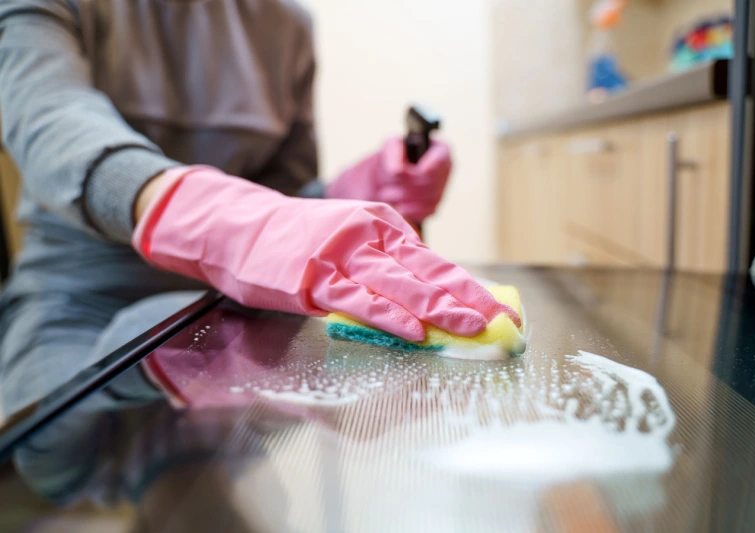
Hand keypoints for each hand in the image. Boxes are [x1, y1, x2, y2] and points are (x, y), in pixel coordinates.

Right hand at [132, 166, 518, 340]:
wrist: (240, 225)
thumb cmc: (297, 240)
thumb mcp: (350, 241)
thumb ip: (385, 267)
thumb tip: (427, 299)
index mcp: (383, 227)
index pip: (436, 262)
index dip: (470, 287)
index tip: (498, 308)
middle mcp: (371, 237)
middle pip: (430, 271)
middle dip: (468, 299)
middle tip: (501, 321)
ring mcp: (344, 256)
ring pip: (401, 284)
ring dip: (439, 307)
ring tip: (471, 326)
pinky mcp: (316, 277)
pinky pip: (359, 300)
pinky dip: (389, 316)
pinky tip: (414, 330)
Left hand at [326, 137, 451, 222]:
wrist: (374, 182)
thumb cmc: (382, 161)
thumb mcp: (387, 148)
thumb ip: (393, 154)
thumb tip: (397, 171)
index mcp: (441, 151)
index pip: (439, 162)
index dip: (416, 171)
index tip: (394, 174)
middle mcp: (445, 170)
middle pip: (427, 184)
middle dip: (400, 187)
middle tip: (383, 187)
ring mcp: (441, 190)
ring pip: (423, 201)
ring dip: (398, 200)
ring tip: (386, 194)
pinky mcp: (432, 209)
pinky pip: (421, 214)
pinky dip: (403, 211)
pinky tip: (395, 205)